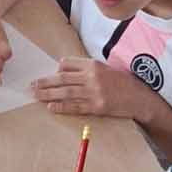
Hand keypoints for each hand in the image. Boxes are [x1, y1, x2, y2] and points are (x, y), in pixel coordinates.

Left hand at [32, 57, 152, 119]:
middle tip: (31, 85)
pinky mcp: (97, 107)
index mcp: (93, 65)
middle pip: (62, 79)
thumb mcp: (105, 69)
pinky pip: (75, 106)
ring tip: (35, 95)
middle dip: (45, 82)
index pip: (67, 64)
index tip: (47, 76)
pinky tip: (51, 106)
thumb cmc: (121, 83)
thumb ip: (86, 69)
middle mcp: (92, 77)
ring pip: (66, 92)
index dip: (55, 71)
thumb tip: (63, 70)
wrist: (140, 97)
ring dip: (48, 94)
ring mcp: (94, 92)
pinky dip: (62, 106)